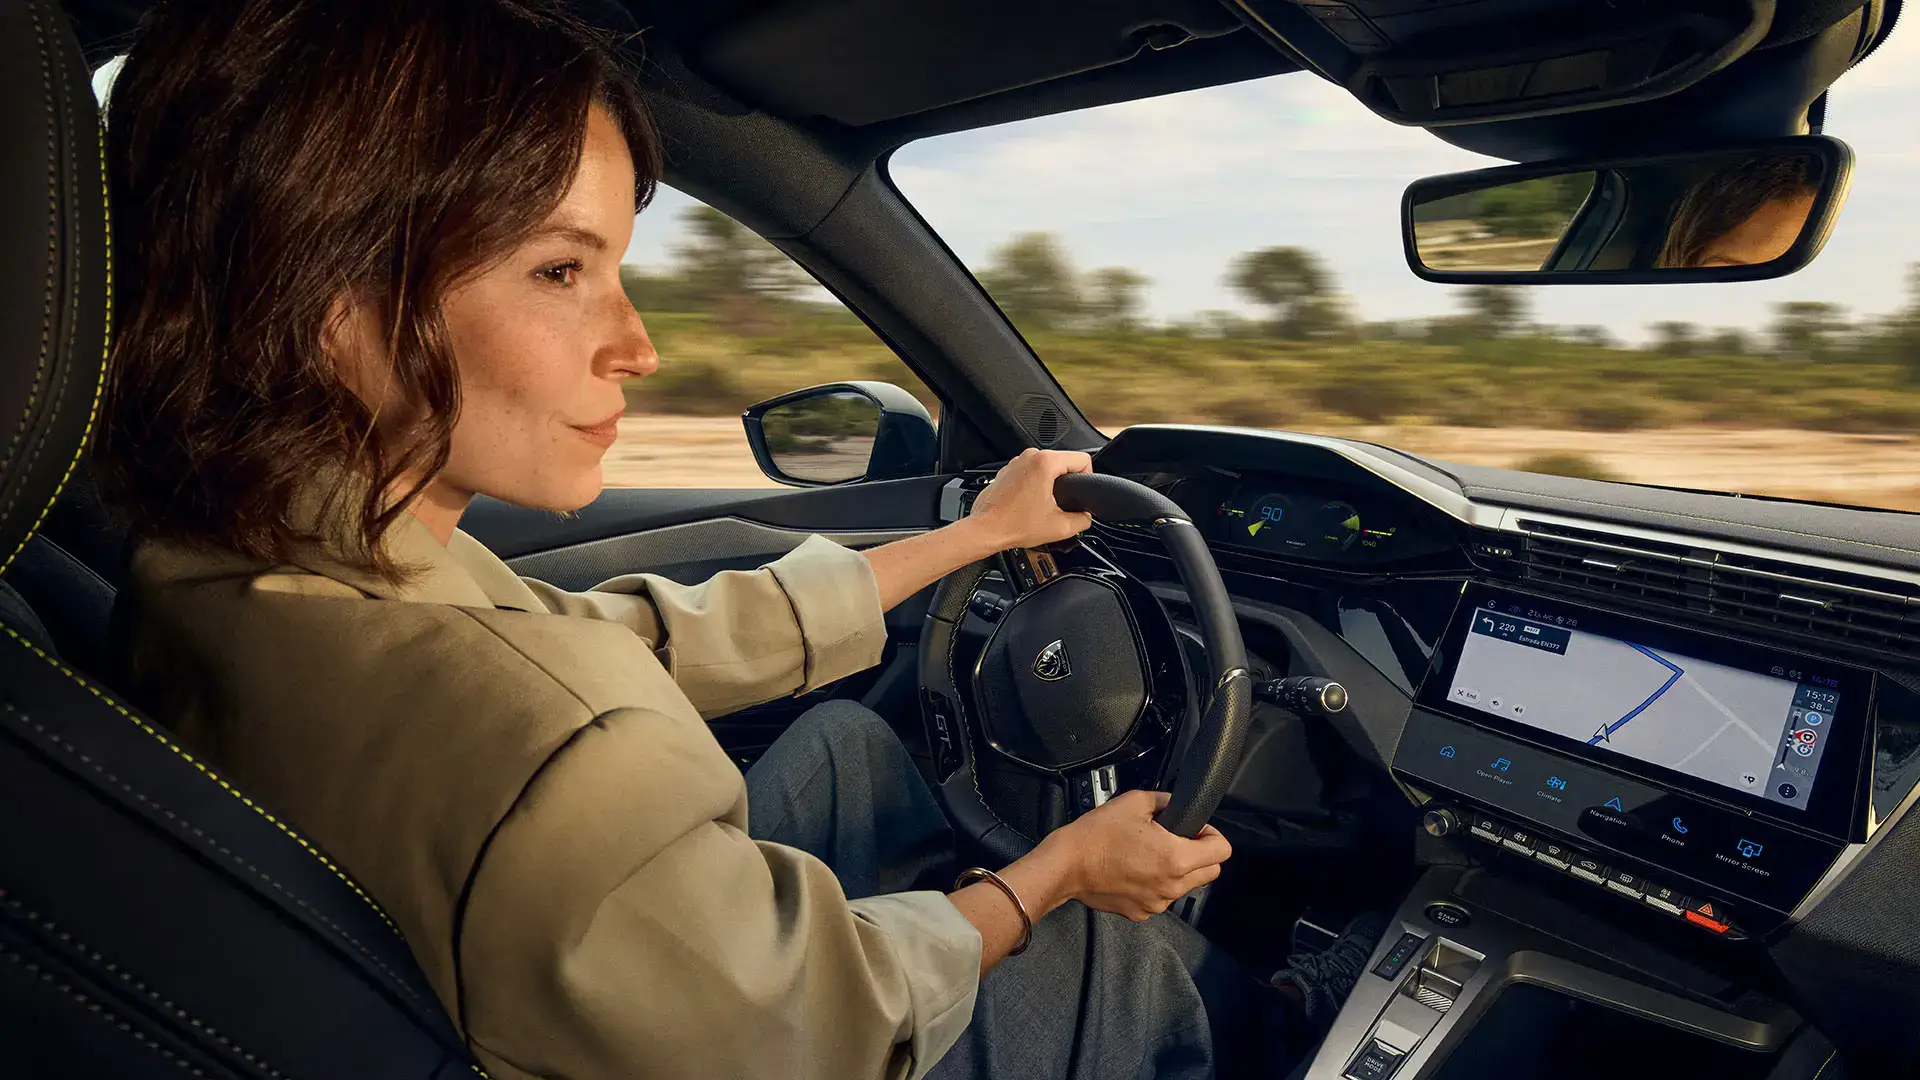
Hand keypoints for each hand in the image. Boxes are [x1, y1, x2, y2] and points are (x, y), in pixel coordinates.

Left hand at [968, 448, 1094, 549]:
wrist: (986, 530)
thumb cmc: (1013, 525)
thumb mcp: (1060, 527)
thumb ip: (1083, 520)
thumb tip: (1086, 516)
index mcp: (1045, 462)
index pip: (1082, 460)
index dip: (1088, 478)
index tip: (1081, 494)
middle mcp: (1030, 456)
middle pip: (1064, 462)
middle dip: (1068, 483)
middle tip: (1062, 504)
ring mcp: (1016, 462)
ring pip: (1047, 467)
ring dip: (1051, 484)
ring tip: (1045, 505)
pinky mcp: (1008, 470)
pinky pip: (1031, 472)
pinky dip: (1035, 485)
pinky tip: (1031, 503)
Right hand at [1034, 789, 1231, 921]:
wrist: (1066, 866)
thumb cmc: (1096, 835)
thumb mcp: (1134, 802)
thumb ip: (1165, 801)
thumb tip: (1177, 804)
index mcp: (1175, 858)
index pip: (1222, 851)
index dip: (1212, 834)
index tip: (1196, 829)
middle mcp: (1171, 886)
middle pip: (1211, 873)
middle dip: (1201, 854)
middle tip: (1178, 839)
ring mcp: (1157, 903)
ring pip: (1186, 886)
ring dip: (1179, 870)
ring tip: (1151, 854)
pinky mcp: (1141, 912)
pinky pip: (1161, 897)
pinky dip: (1157, 884)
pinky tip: (1136, 869)